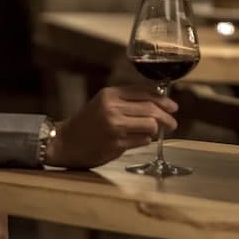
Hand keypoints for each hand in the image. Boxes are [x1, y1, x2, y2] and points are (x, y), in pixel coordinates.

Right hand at [45, 84, 178, 168]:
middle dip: (167, 117)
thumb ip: (127, 100)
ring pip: (150, 125)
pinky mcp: (116, 145)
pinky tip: (140, 139)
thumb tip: (159, 102)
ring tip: (156, 132)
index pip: (144, 93)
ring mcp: (114, 128)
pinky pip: (142, 140)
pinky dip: (145, 140)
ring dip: (156, 130)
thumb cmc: (88, 122)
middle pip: (151, 110)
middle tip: (173, 123)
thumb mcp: (104, 102)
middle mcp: (112, 109)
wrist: (66, 141)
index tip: (173, 106)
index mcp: (110, 95)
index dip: (163, 100)